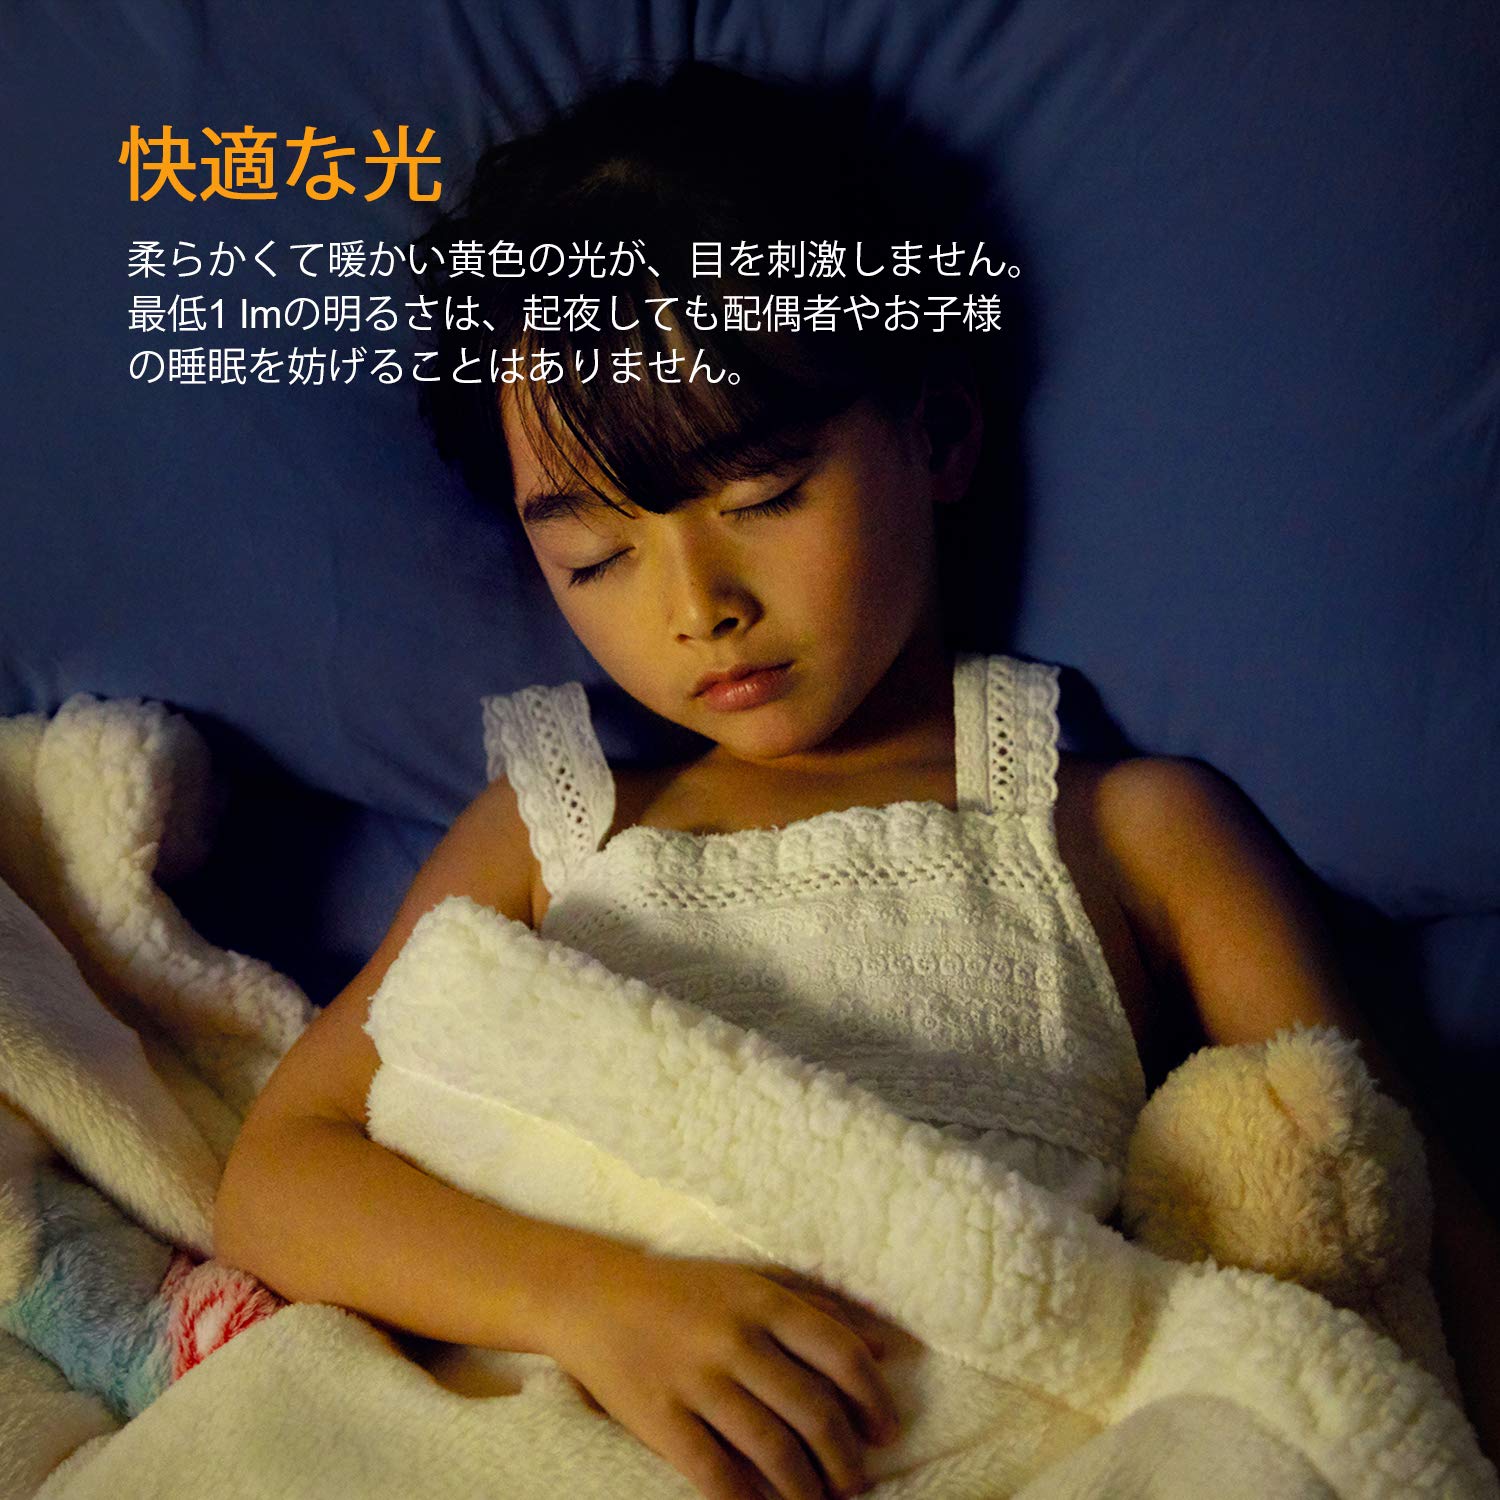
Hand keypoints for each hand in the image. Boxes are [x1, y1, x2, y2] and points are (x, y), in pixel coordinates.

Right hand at [537, 1246, 903, 1499]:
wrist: (595, 1297)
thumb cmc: (687, 1291)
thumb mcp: (754, 1283)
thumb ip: (820, 1310)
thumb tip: (889, 1350)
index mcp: (763, 1301)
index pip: (840, 1353)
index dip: (872, 1399)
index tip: (886, 1431)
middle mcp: (735, 1338)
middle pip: (813, 1410)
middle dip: (845, 1458)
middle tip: (856, 1480)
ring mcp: (696, 1380)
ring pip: (773, 1450)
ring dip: (807, 1488)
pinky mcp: (660, 1419)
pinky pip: (717, 1475)